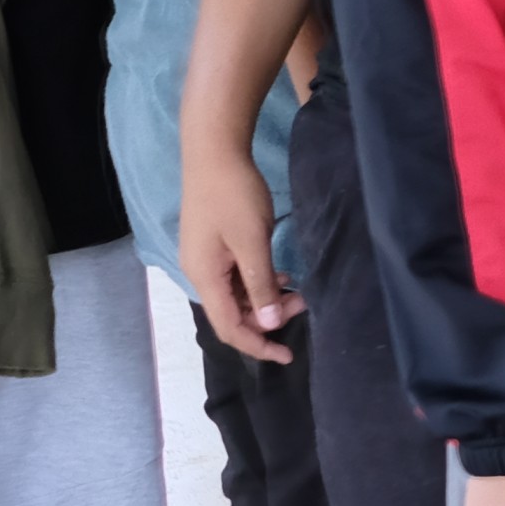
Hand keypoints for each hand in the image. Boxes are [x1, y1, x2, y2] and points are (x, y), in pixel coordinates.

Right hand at [179, 130, 299, 362]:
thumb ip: (260, 284)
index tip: (288, 354)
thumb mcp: (252, 241)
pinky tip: (281, 275)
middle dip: (267, 317)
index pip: (229, 328)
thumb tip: (266, 325)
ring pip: (236, 294)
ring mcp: (205, 258)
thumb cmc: (233, 194)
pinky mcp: (214, 244)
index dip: (258, 345)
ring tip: (298, 290)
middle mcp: (200, 272)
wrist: (213, 151)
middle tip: (304, 303)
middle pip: (233, 312)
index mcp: (204, 277)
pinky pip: (236, 276)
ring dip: (265, 298)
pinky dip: (259, 281)